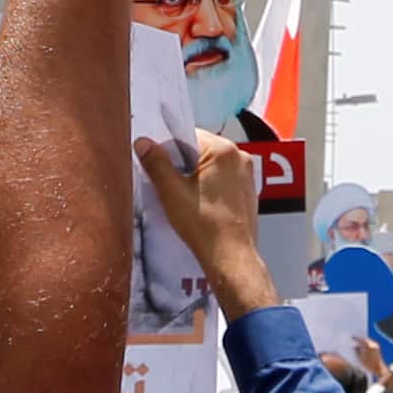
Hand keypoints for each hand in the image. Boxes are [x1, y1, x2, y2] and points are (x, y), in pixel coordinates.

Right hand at [134, 128, 277, 311]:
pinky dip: (210, 187)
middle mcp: (240, 155)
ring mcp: (248, 174)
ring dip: (196, 176)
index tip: (159, 168)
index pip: (189, 135)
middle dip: (183, 164)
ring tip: (183, 197)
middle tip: (168, 185)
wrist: (230, 256)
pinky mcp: (249, 191)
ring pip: (213, 166)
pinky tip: (200, 205)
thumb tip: (142, 141)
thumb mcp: (171, 191)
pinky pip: (224, 179)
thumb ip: (156, 163)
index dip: (169, 150)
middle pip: (201, 150)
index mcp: (223, 149)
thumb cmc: (202, 222)